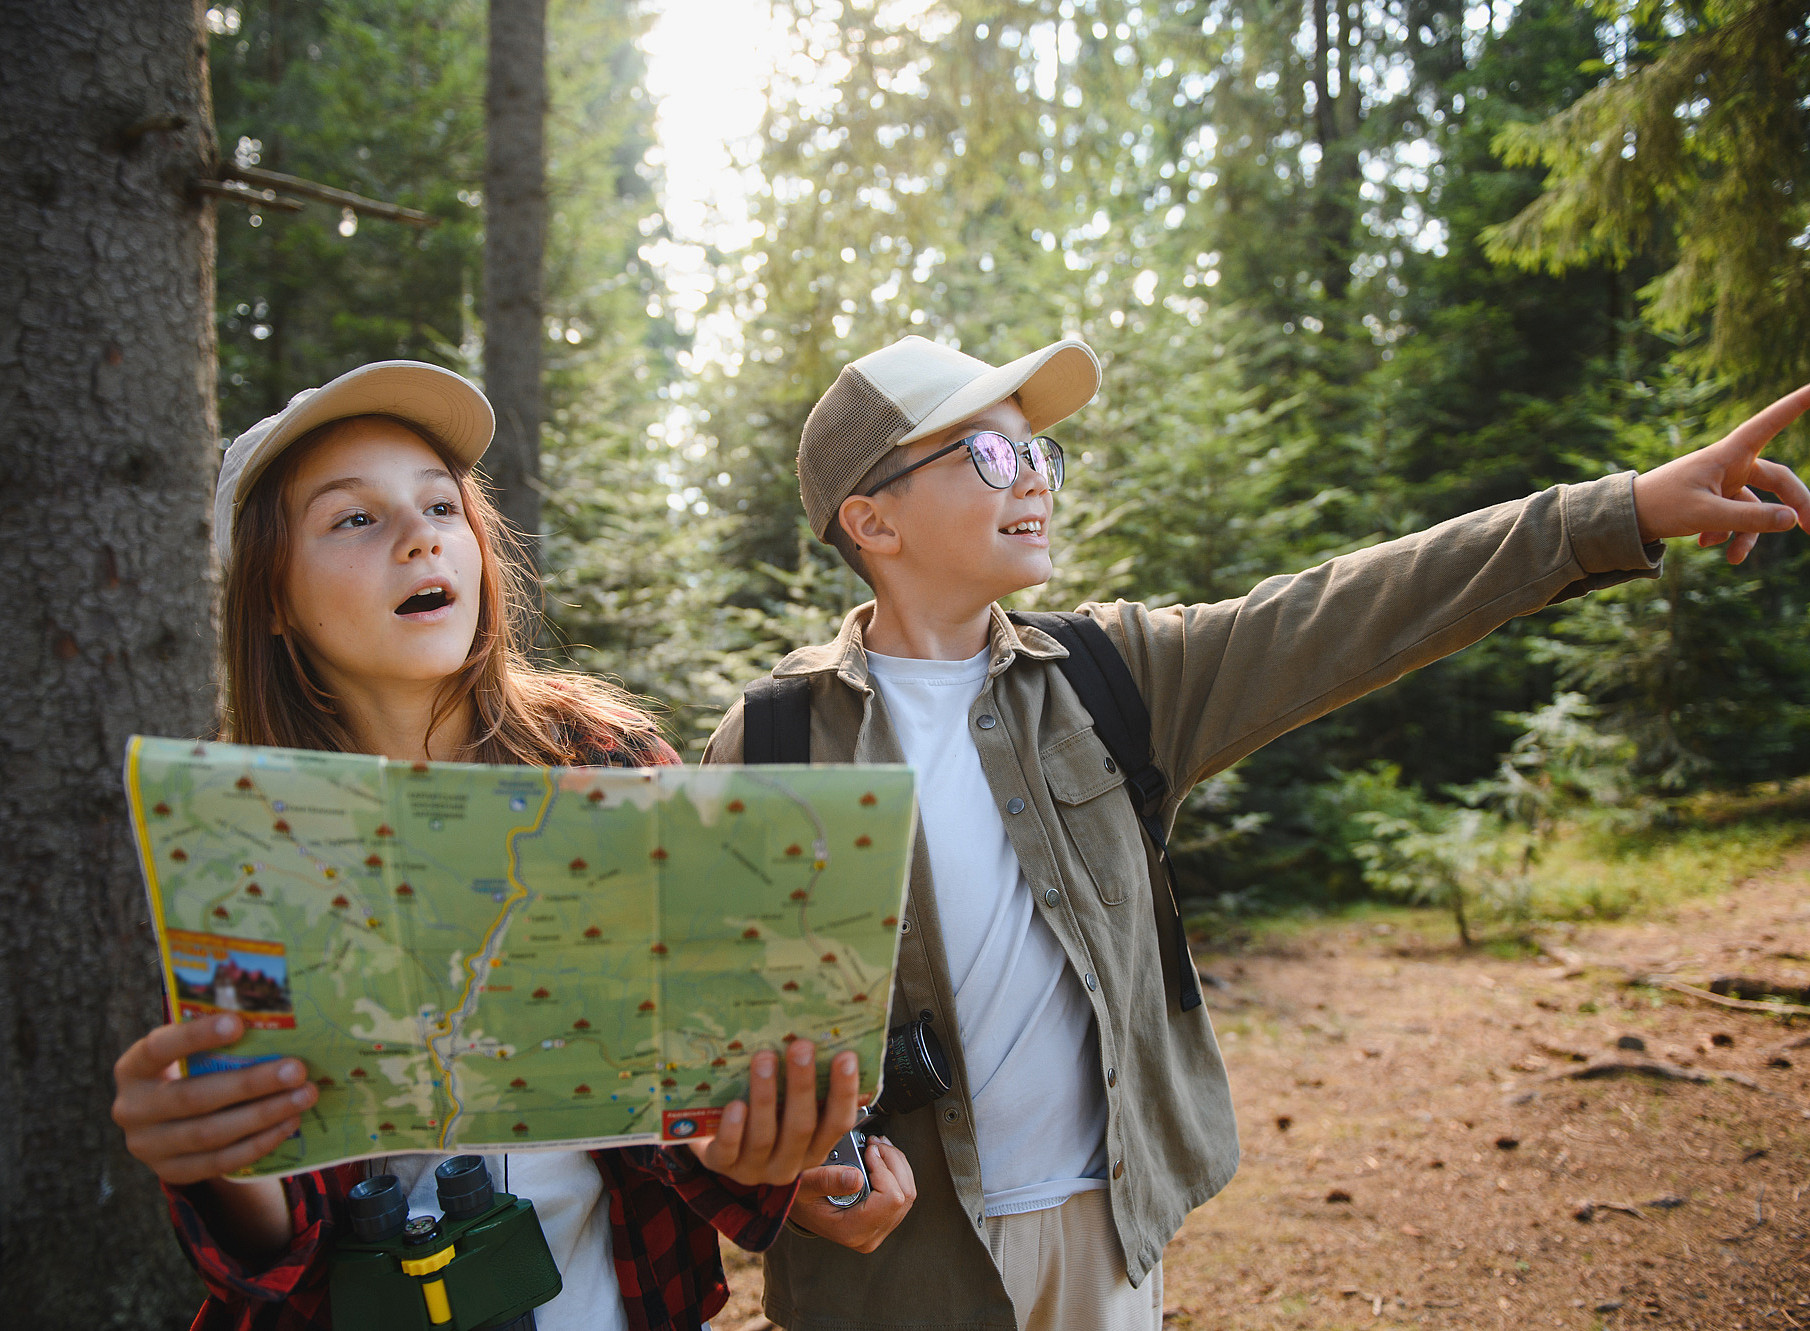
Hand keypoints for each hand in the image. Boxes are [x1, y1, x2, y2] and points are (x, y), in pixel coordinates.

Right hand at [112, 1014, 316, 1185]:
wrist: (168, 1123)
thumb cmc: (189, 1071)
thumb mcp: (188, 1054)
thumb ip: (216, 1042)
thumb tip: (275, 1023)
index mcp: (133, 1068)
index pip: (158, 1049)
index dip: (196, 1037)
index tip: (238, 1023)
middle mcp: (132, 1109)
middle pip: (193, 1098)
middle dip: (250, 1083)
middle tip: (297, 1069)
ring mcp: (148, 1147)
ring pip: (210, 1134)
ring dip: (263, 1115)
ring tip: (304, 1096)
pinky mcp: (171, 1172)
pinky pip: (219, 1162)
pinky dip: (258, 1143)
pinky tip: (289, 1123)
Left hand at [686, 1040, 859, 1186]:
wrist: (717, 1146)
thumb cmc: (762, 1118)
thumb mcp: (790, 1109)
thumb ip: (808, 1088)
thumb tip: (827, 1041)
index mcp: (814, 1147)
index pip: (838, 1123)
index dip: (844, 1091)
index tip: (846, 1056)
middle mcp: (789, 1162)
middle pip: (801, 1127)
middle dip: (802, 1084)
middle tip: (801, 1046)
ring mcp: (755, 1168)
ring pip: (764, 1136)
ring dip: (766, 1095)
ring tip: (765, 1058)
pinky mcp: (722, 1166)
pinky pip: (728, 1151)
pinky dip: (733, 1128)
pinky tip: (735, 1104)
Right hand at [788, 1133, 917, 1252]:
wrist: (799, 1208)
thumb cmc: (799, 1197)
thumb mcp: (803, 1185)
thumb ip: (825, 1180)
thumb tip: (857, 1177)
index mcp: (853, 1231)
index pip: (890, 1200)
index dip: (884, 1169)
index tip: (868, 1151)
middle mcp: (870, 1235)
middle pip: (904, 1195)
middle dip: (893, 1162)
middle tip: (873, 1143)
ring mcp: (880, 1229)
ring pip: (908, 1193)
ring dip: (897, 1163)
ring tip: (877, 1146)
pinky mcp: (884, 1219)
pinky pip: (904, 1193)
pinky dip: (897, 1170)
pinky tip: (881, 1157)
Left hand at [1632, 383, 1809, 562]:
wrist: (1625, 518)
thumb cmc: (1661, 506)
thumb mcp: (1706, 514)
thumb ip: (1750, 519)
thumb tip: (1792, 519)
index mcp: (1728, 454)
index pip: (1769, 424)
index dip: (1795, 405)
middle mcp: (1730, 465)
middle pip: (1778, 480)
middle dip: (1797, 505)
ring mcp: (1723, 483)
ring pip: (1756, 507)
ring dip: (1749, 535)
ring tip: (1734, 559)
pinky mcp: (1714, 500)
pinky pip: (1735, 518)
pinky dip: (1726, 535)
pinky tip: (1706, 544)